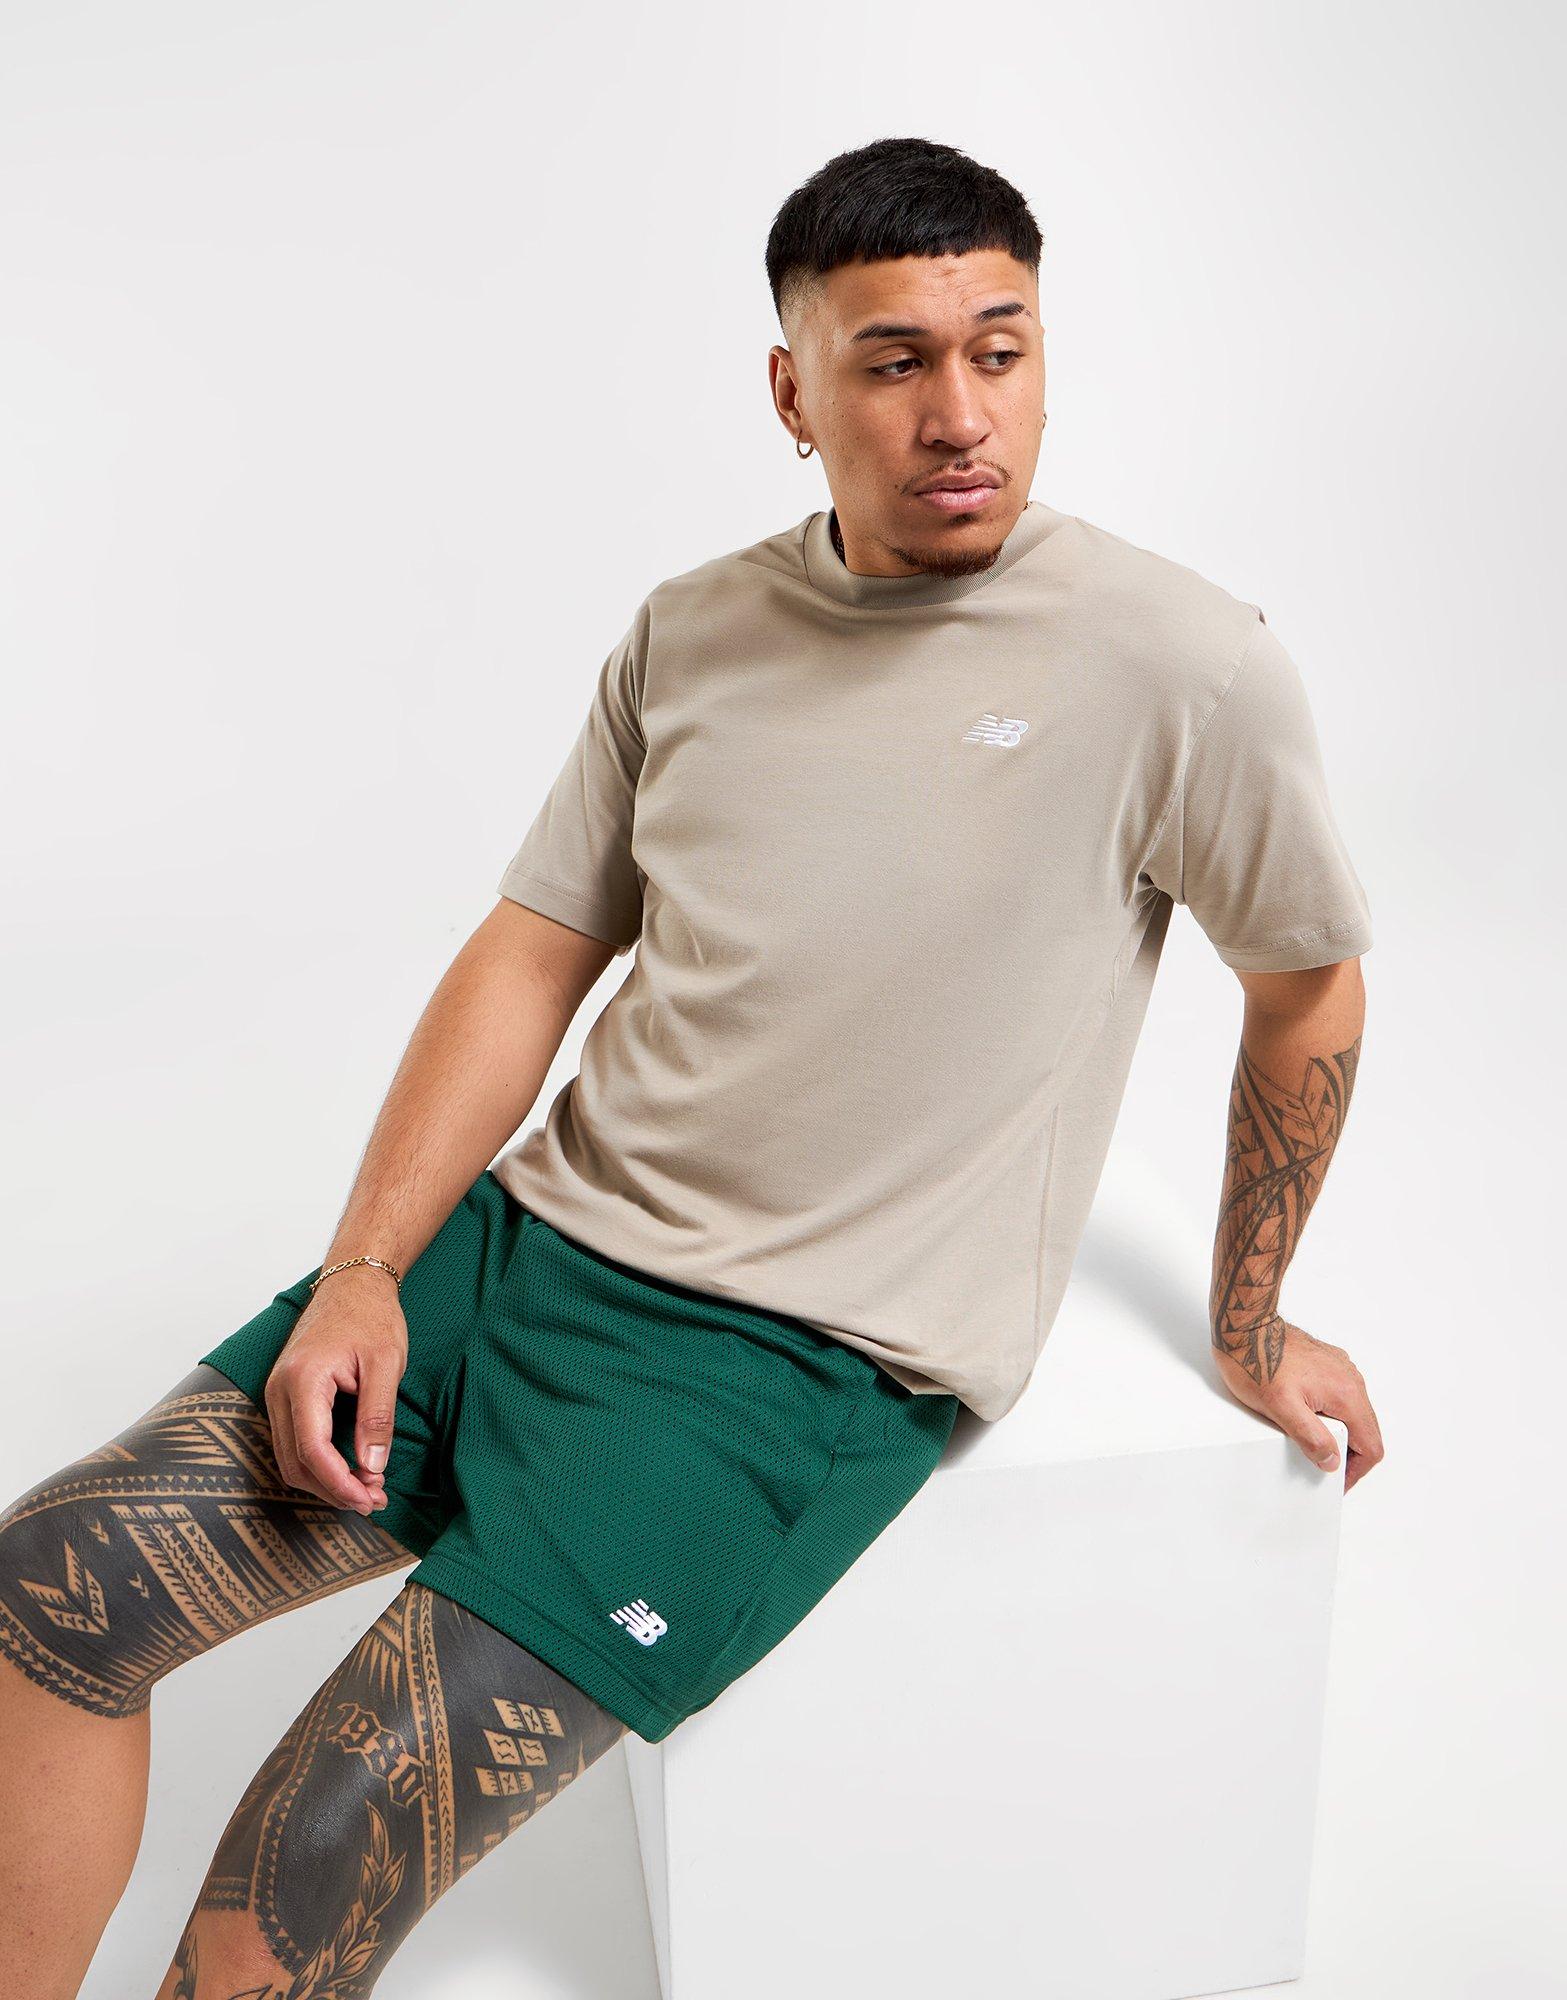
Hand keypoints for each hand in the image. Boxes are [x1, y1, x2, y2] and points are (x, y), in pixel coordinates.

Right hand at [263, 1267, 406, 1514]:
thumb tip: (372, 1466)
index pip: (312, 1449)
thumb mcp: (386, 1364)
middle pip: (295, 1462)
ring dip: (326, 1481)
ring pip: (290, 1458)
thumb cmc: (370, 1315)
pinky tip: (350, 1468)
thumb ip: (377, 1417)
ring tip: (368, 1488)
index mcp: (303, 1379)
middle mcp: (279, 1389)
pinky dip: (319, 1463)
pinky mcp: (285, 1396)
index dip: (339, 1483)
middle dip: (334, 1489)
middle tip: (375, 1499)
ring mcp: (277, 1393)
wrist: (352, 1282)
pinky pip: (293, 1442)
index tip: (368, 1499)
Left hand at [1212, 1316, 1384, 1493]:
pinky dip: (1329, 1411)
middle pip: (1365, 1430)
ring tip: (1309, 1437)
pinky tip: (1304, 1413)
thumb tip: (1332, 1461)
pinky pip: (1339, 1395)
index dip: (1355, 1471)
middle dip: (1346, 1452)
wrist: (1244, 1326)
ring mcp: (1340, 1368)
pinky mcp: (1327, 1362)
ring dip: (1337, 1431)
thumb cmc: (1256, 1362)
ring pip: (1352, 1412)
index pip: (1371, 1446)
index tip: (1336, 1481)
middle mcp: (1350, 1378)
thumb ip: (1311, 1437)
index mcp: (1346, 1393)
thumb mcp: (1280, 1409)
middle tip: (1319, 1462)